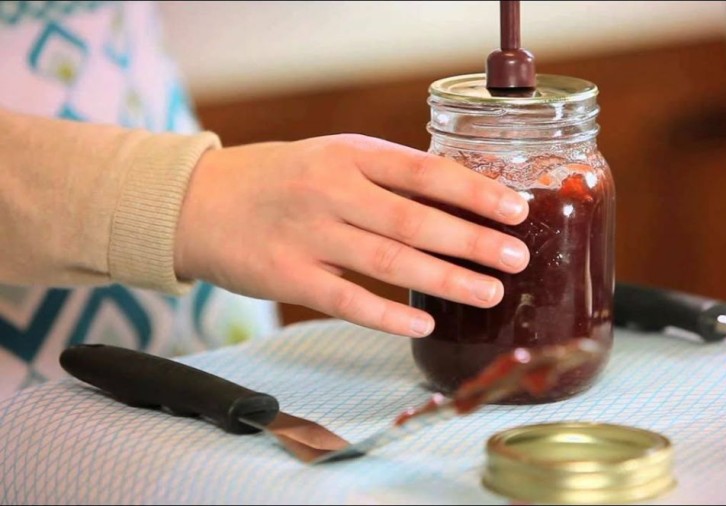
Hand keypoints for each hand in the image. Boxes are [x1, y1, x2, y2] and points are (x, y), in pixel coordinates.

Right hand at [174, 134, 529, 337]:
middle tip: (516, 257)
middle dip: (473, 240)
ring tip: (490, 292)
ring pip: (390, 261)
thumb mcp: (332, 158)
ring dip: (447, 279)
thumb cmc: (280, 179)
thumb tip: (458, 198)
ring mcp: (308, 235)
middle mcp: (331, 191)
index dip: (475, 192)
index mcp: (349, 154)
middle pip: (416, 219)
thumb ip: (386, 175)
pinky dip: (390, 315)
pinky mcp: (288, 277)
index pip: (425, 171)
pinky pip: (349, 301)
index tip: (516, 209)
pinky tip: (425, 323)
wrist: (199, 202)